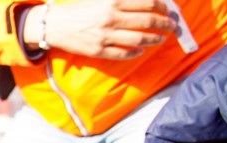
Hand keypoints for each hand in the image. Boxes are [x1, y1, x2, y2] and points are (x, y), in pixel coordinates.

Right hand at [31, 0, 176, 59]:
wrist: (55, 25)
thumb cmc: (79, 9)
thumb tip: (147, 1)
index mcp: (114, 1)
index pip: (149, 3)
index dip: (164, 7)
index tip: (169, 10)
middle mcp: (111, 18)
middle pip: (148, 21)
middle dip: (165, 24)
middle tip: (172, 25)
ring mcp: (105, 36)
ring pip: (139, 39)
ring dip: (154, 39)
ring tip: (160, 39)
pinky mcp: (98, 50)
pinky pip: (122, 53)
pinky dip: (135, 53)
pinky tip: (140, 51)